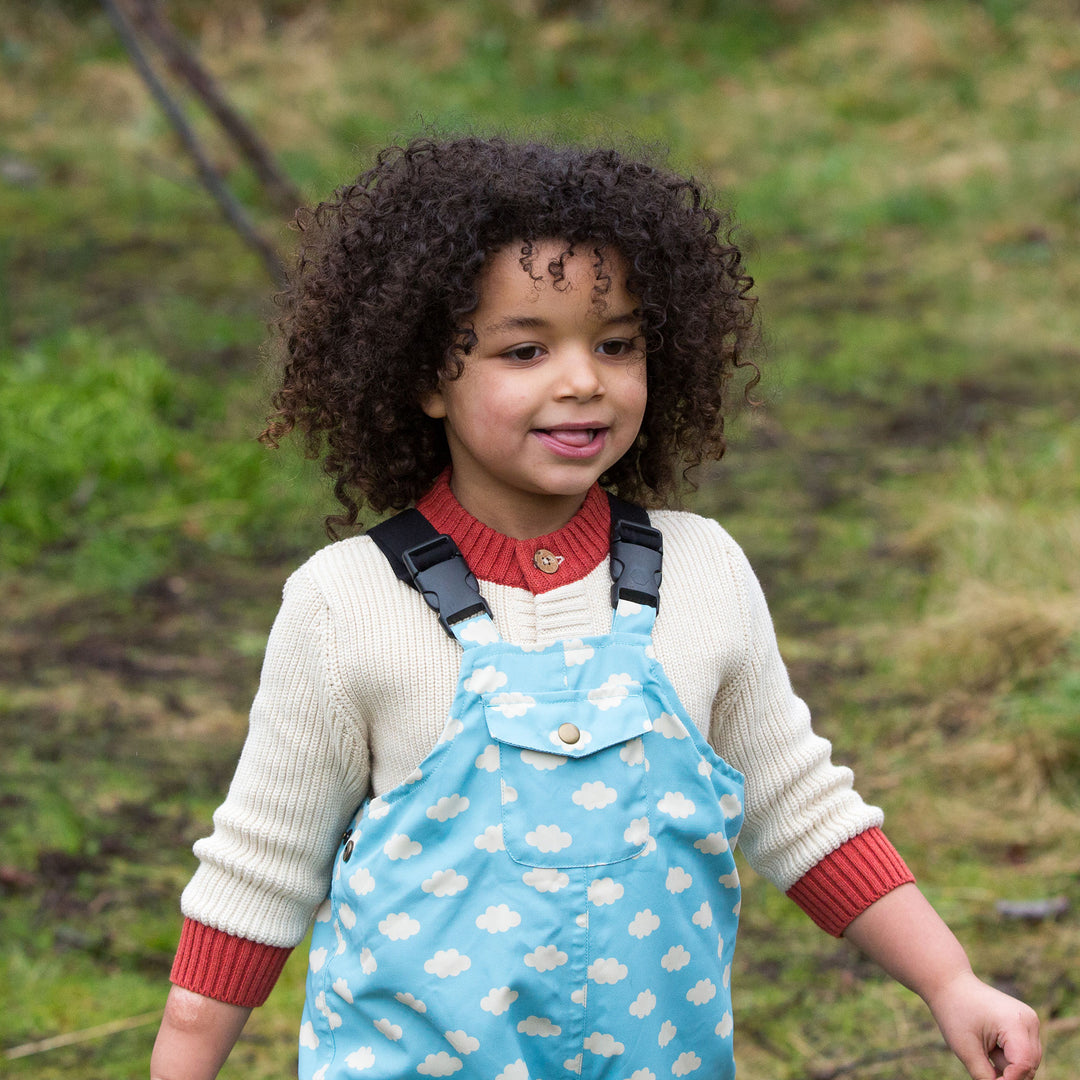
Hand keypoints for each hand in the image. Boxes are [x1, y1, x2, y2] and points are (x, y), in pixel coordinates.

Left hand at [925, 971, 1040, 1079]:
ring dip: (1006, 1065)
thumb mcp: (966, 1049)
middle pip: (1028, 1066)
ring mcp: (1029, 1022)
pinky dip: (1006, 1056)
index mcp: (1016, 1023)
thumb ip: (985, 1077)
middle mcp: (1030, 1021)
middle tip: (982, 1062)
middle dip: (1007, 1074)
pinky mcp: (1024, 1024)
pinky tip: (988, 1044)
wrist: (951, 984)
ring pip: (1026, 1062)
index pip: (1022, 1065)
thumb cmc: (955, 1013)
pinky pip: (1022, 1052)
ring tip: (984, 1047)